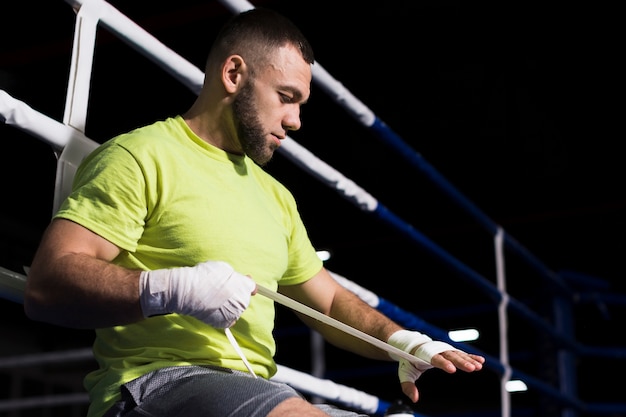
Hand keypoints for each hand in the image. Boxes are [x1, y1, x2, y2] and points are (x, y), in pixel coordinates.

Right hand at [139, 260, 256, 327]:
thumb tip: (244, 280)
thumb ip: (237, 276)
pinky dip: (223, 315)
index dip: (245, 284)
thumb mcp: (224, 268)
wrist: (187, 291)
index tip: (239, 282)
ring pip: (235, 309)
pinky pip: (228, 319)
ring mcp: (234, 315)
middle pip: (243, 298)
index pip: (252, 287)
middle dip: (235, 294)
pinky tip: (213, 308)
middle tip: (220, 290)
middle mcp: (243, 302)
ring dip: (229, 305)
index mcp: (245, 287)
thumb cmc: (204, 276)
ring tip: (214, 299)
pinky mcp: (224, 323)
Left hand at [388, 330, 484, 402]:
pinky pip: (461, 353)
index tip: (451, 369)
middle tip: (471, 368)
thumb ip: (408, 386)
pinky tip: (481, 360)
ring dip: (469, 360)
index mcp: (424, 354)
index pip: (434, 358)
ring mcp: (444, 350)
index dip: (443, 363)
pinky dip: (471, 356)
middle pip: (450, 356)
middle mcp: (436, 350)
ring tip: (479, 366)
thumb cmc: (409, 360)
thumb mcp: (405, 372)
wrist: (412, 345)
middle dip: (461, 362)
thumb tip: (414, 398)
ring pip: (458, 354)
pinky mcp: (449, 351)